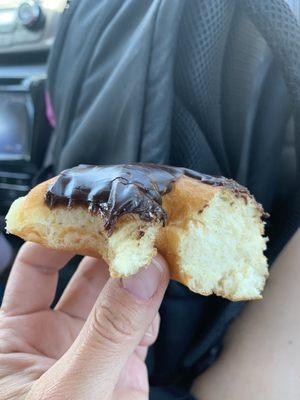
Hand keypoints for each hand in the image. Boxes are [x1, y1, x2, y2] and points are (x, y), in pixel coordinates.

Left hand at [0, 242, 168, 398]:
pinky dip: (154, 314)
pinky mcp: (125, 367)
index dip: (61, 235)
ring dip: (140, 278)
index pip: (36, 265)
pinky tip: (157, 309)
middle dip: (111, 250)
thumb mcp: (68, 389)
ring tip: (159, 259)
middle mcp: (55, 335)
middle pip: (84, 273)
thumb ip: (106, 333)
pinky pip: (143, 327)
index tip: (92, 212)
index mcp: (18, 333)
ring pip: (119, 297)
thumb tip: (142, 272)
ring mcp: (93, 350)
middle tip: (137, 229)